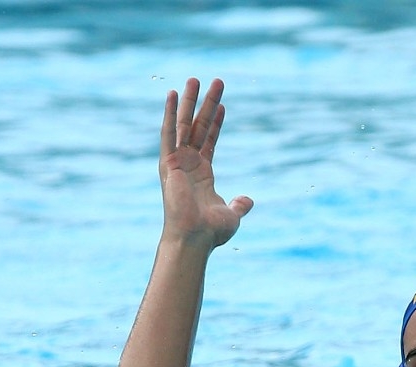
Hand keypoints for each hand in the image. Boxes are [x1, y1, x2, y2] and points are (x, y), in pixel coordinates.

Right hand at [159, 77, 253, 246]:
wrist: (194, 238)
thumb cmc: (210, 232)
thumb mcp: (231, 216)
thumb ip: (239, 205)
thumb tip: (248, 200)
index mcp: (202, 174)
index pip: (210, 141)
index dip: (216, 123)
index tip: (222, 105)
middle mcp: (188, 164)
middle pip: (199, 127)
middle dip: (206, 104)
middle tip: (215, 81)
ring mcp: (177, 162)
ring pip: (185, 124)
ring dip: (189, 101)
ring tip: (195, 79)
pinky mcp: (168, 162)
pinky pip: (169, 133)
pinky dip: (170, 113)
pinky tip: (173, 94)